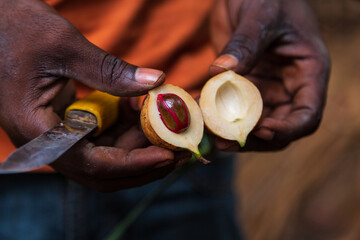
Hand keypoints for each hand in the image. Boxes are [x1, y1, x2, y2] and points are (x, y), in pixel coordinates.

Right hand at [0, 0, 180, 190]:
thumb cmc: (14, 27)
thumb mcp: (63, 45)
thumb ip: (109, 70)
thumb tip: (155, 82)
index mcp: (38, 130)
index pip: (94, 165)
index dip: (135, 164)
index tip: (168, 154)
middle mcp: (46, 141)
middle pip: (103, 171)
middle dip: (144, 163)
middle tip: (178, 149)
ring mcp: (56, 133)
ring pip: (104, 157)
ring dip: (138, 145)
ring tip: (167, 125)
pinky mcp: (65, 123)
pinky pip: (101, 137)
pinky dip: (125, 129)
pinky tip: (143, 111)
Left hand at [209, 0, 329, 150]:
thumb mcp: (260, 15)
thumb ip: (246, 43)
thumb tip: (222, 71)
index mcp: (308, 72)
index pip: (307, 116)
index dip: (287, 130)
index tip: (261, 130)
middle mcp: (288, 86)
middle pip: (278, 127)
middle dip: (253, 138)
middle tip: (224, 140)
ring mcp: (264, 88)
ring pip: (253, 123)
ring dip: (231, 131)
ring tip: (207, 131)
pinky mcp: (242, 86)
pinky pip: (230, 107)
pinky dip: (215, 114)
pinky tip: (198, 113)